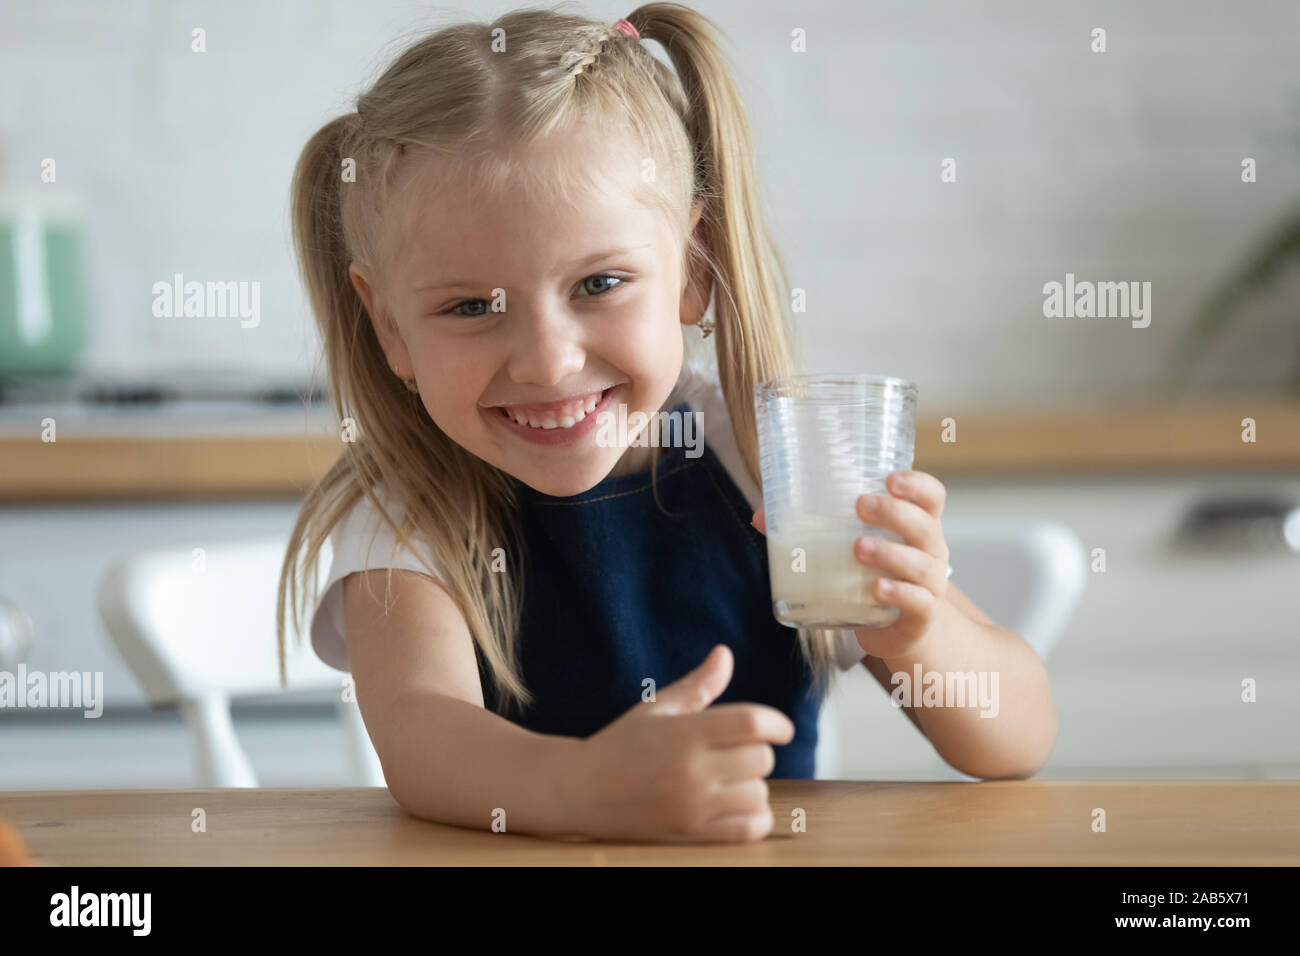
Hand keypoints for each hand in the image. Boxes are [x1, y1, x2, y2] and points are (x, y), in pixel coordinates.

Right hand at [571, 644, 794, 843]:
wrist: (579, 790)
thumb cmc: (620, 744)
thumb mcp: (657, 708)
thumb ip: (697, 685)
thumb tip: (724, 654)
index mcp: (684, 732)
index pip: (752, 723)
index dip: (777, 723)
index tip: (781, 728)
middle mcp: (691, 769)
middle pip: (761, 758)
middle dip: (758, 751)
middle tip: (740, 752)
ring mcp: (691, 805)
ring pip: (758, 793)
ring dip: (753, 784)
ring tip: (733, 779)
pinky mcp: (690, 833)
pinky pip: (747, 829)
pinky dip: (755, 817)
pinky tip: (740, 805)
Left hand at [750, 469, 950, 659]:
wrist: (898, 629)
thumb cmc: (874, 574)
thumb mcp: (852, 547)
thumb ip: (812, 529)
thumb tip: (760, 517)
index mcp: (917, 525)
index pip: (931, 496)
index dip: (916, 484)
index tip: (889, 478)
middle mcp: (931, 551)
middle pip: (924, 525)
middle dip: (893, 512)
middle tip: (860, 505)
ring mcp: (929, 584)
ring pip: (919, 564)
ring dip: (889, 553)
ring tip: (857, 547)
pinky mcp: (920, 615)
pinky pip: (917, 602)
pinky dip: (898, 594)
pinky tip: (876, 589)